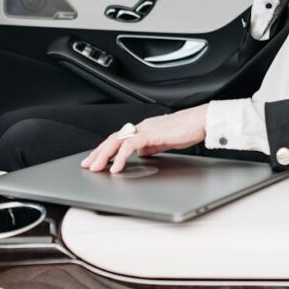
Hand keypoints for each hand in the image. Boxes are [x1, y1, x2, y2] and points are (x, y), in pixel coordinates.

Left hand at [81, 104, 209, 173]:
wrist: (201, 120)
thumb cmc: (189, 129)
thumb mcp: (166, 141)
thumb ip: (152, 146)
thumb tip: (141, 153)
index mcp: (145, 128)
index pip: (120, 139)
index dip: (106, 150)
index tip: (97, 160)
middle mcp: (142, 126)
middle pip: (113, 139)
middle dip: (98, 153)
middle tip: (87, 165)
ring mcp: (145, 129)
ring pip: (117, 141)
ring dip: (104, 155)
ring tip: (96, 168)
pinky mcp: (151, 133)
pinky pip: (130, 145)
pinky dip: (120, 157)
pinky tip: (116, 167)